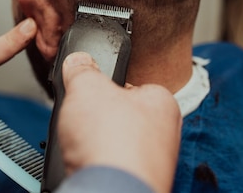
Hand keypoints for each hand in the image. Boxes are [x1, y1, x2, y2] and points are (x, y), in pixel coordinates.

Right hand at [57, 52, 181, 192]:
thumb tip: (77, 62)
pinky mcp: (135, 184)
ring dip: (94, 142)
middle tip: (83, 117)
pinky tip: (85, 162)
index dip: (107, 84)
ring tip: (81, 143)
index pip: (134, 84)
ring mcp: (151, 163)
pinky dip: (95, 164)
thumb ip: (83, 69)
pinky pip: (109, 167)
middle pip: (121, 114)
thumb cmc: (113, 143)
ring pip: (114, 143)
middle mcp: (165, 135)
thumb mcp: (87, 86)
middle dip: (98, 116)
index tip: (91, 87)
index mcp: (163, 103)